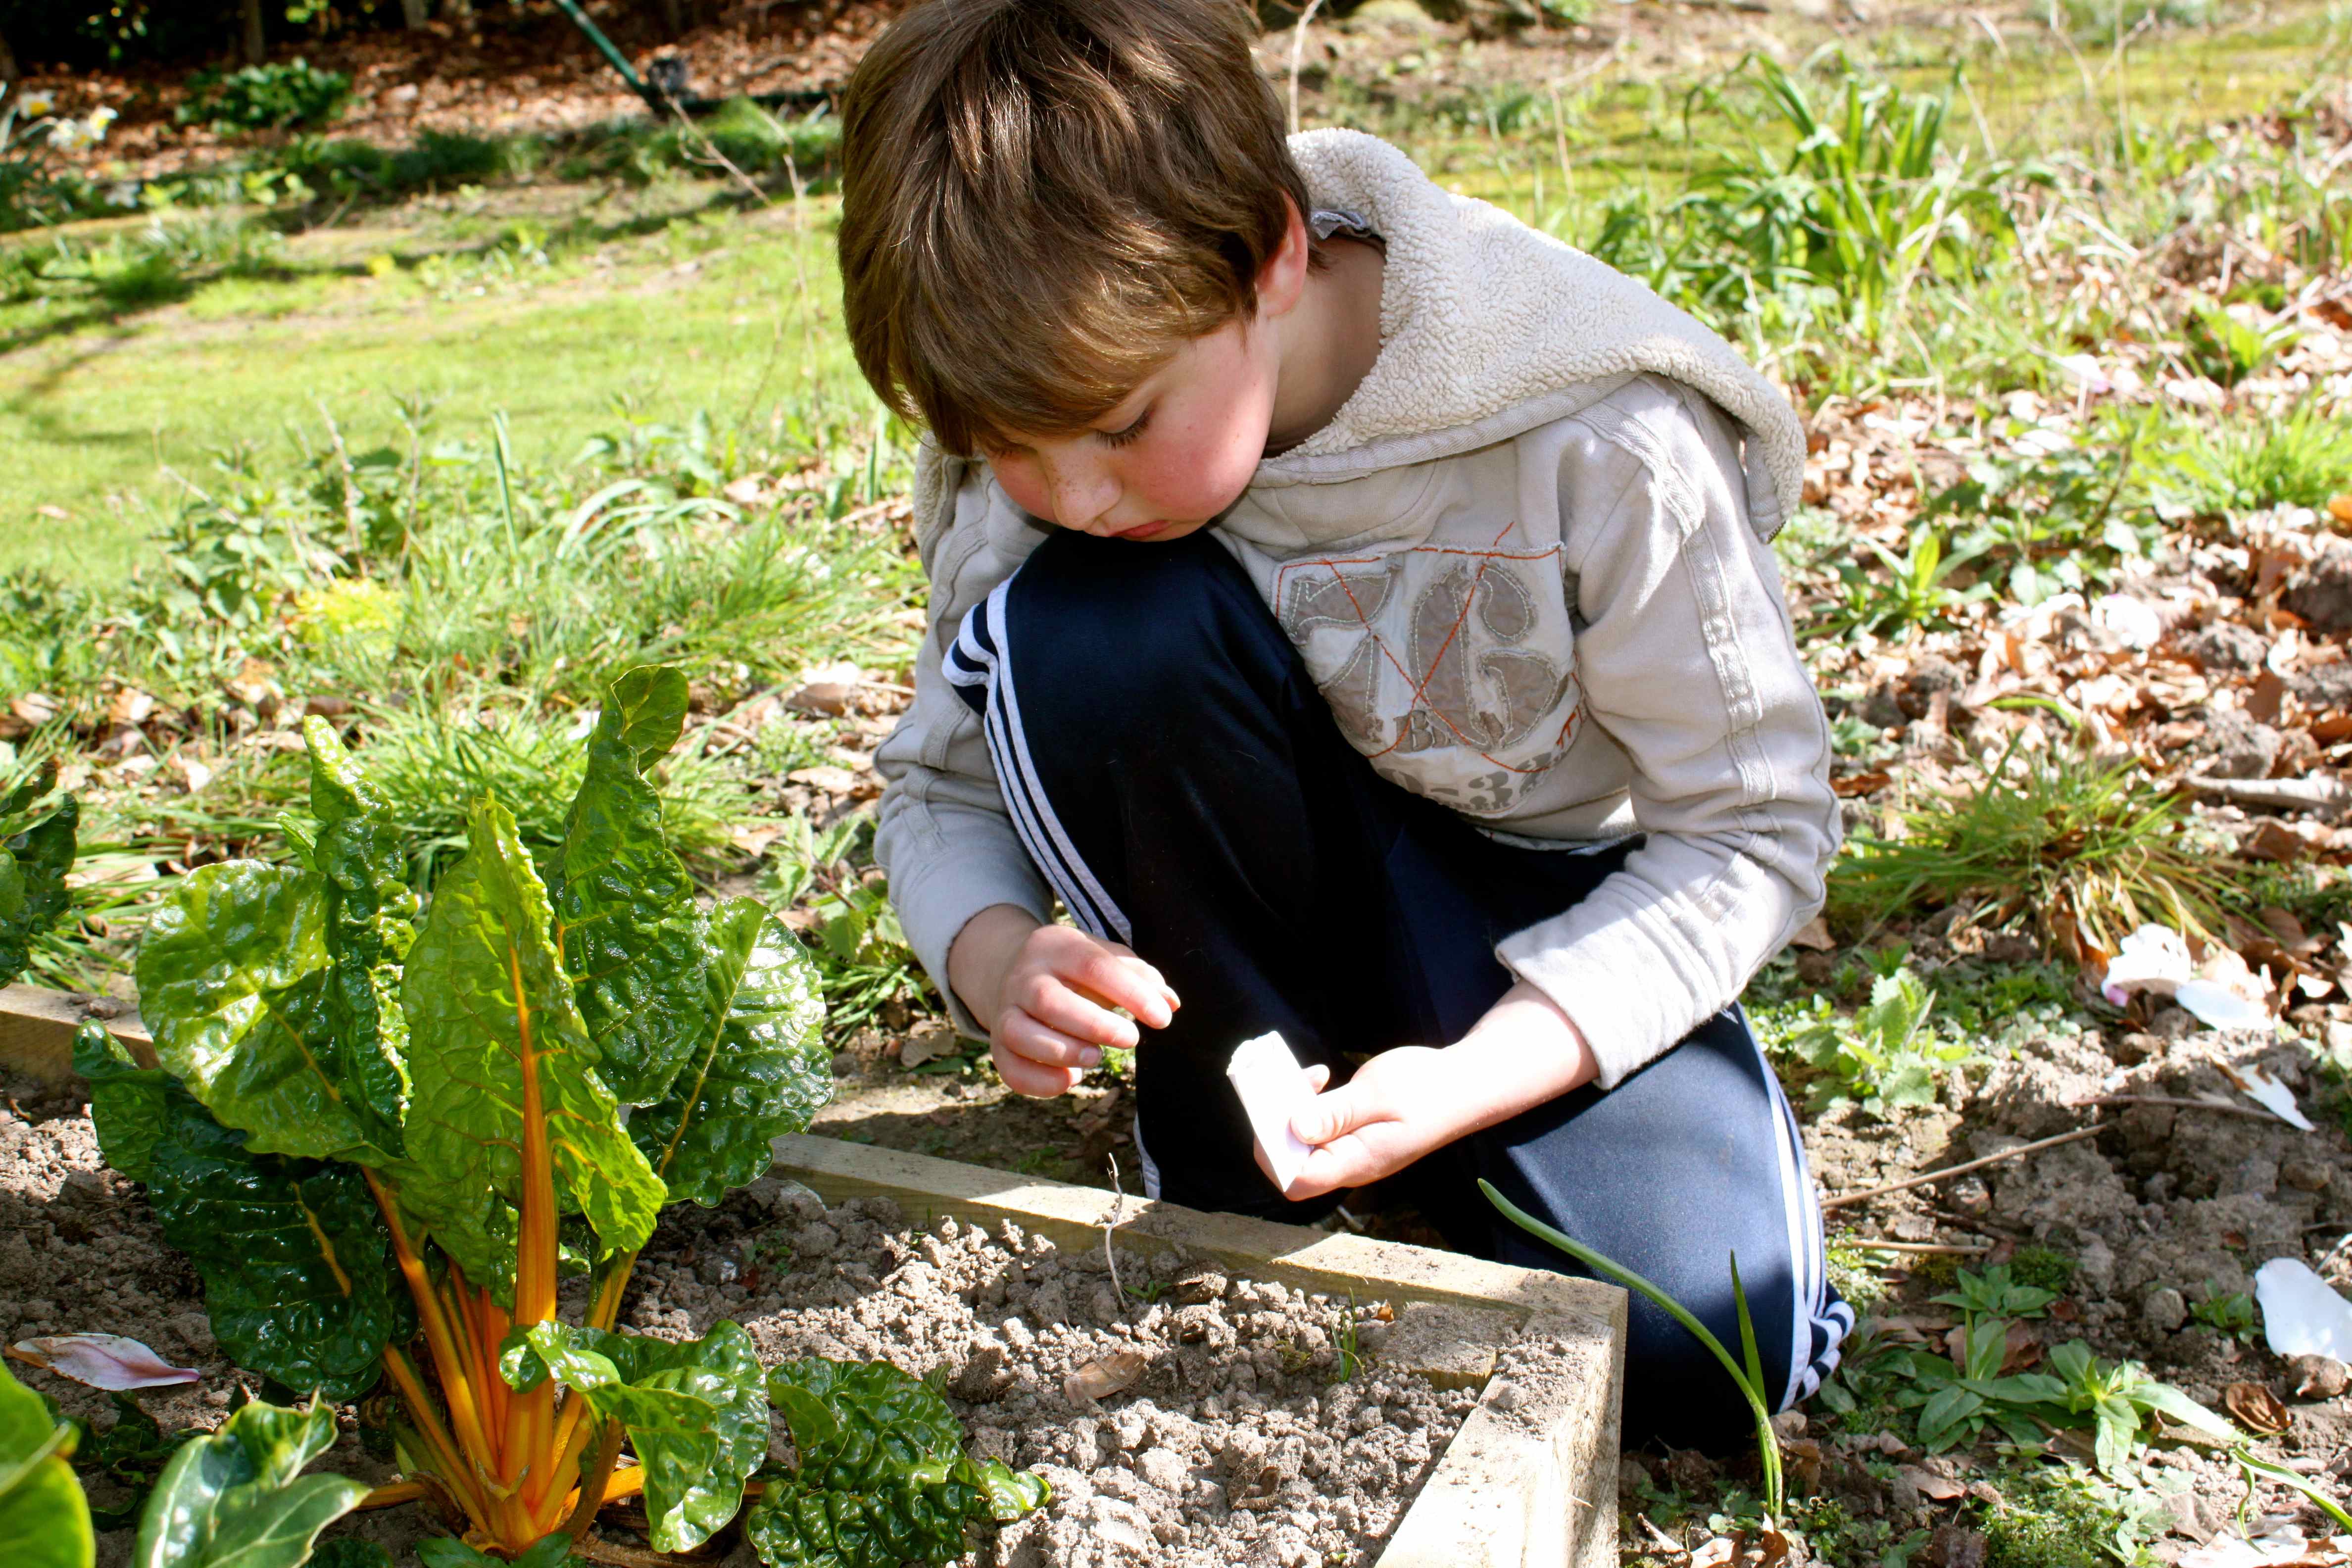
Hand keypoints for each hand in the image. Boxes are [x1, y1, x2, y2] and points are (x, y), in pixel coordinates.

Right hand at [950, 908, 1178, 1097]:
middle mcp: (1025, 977)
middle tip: (1131, 1039)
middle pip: (1048, 1000)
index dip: (1131, 993)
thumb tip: (1170, 1004)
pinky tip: (1071, 1077)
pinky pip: (1009, 1068)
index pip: (1094, 966)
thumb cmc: (1076, 970)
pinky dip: (1040, 1081)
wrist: (1016, 970)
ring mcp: (1006, 1010)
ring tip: (1096, 1057)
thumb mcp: (1106, 958)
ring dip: (1063, 1051)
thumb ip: (1141, 977)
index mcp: (1058, 949)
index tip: (1162, 1019)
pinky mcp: (998, 1044)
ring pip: (1020, 1033)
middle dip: (1095, 1025)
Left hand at [1263, 982, 1596, 1201]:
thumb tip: (1294, 1128)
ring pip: (1302, 1141)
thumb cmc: (1427, 1088)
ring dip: (1291, 1108)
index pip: (1295, 1180)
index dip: (1272, 1151)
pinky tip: (1321, 1078)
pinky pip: (1317, 1126)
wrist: (1464, 1084)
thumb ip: (1336, 1113)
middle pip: (1291, 1161)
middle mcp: (1349, 1163)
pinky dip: (1309, 1102)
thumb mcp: (1379, 1093)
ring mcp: (1351, 1149)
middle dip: (1276, 1124)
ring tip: (1308, 1076)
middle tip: (1282, 1083)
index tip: (1275, 1110)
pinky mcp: (1354, 1132)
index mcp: (1356, 1162)